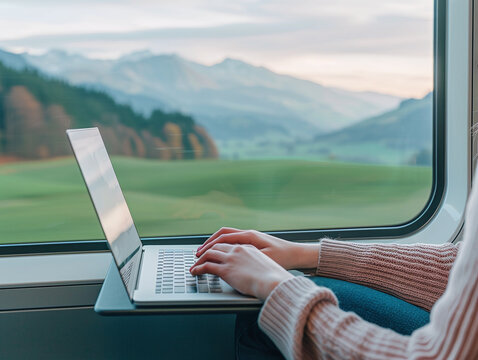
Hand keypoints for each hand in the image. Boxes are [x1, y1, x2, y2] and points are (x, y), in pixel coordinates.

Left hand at [190, 244, 293, 299]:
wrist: (274, 281)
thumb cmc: (274, 276)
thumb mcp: (267, 263)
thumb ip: (256, 263)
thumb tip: (254, 270)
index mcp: (249, 246)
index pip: (229, 242)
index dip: (219, 246)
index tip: (214, 250)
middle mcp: (238, 249)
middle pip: (217, 245)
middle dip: (206, 250)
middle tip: (199, 256)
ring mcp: (231, 258)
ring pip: (209, 254)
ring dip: (200, 259)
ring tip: (194, 265)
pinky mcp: (226, 269)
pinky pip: (207, 266)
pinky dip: (198, 268)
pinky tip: (195, 272)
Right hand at [196, 227, 319, 269]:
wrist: (297, 254)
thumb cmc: (284, 257)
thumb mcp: (265, 258)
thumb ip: (247, 255)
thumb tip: (230, 256)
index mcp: (250, 236)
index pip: (224, 238)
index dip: (210, 246)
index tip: (200, 255)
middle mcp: (249, 234)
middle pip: (223, 234)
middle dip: (208, 243)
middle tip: (198, 253)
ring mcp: (251, 237)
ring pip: (227, 236)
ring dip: (215, 243)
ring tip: (205, 253)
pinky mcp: (253, 242)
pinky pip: (233, 240)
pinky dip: (223, 245)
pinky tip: (220, 254)